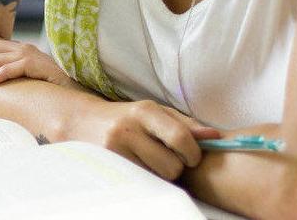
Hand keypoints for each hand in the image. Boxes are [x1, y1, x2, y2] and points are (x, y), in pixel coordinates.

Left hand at [0, 38, 78, 88]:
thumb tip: (5, 83)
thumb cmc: (55, 86)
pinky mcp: (36, 66)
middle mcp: (27, 50)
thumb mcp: (33, 77)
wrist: (76, 90)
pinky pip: (14, 69)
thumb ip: (20, 75)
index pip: (1, 46)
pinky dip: (1, 74)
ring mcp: (32, 56)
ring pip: (1, 59)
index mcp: (26, 51)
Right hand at [59, 99, 223, 180]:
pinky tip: (140, 169)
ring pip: (157, 179)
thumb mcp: (154, 113)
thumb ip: (185, 123)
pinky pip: (141, 183)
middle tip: (167, 160)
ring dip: (160, 175)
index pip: (181, 138)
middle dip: (175, 167)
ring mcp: (114, 152)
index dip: (194, 154)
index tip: (192, 157)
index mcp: (144, 111)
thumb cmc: (126, 117)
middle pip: (171, 166)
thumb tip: (215, 136)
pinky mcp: (107, 167)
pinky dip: (146, 180)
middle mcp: (128, 130)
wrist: (81, 122)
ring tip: (151, 163)